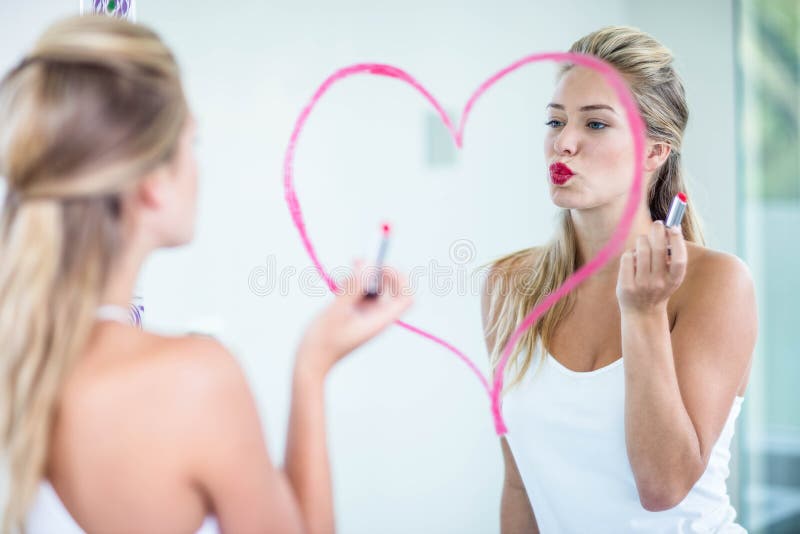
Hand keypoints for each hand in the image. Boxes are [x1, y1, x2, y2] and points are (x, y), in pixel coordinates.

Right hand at [296, 260, 412, 377]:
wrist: (309, 361)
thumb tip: (367, 265)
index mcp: (379, 320)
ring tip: (353, 263)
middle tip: (363, 261)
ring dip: (366, 273)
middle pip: (393, 288)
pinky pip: (361, 291)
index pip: (406, 297)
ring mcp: (365, 313)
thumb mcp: (336, 312)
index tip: (380, 269)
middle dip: (381, 271)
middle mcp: (376, 316)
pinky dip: (354, 281)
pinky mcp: (353, 311)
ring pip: (375, 286)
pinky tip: (341, 279)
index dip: (399, 279)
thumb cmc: (322, 342)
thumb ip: (352, 288)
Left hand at [617, 221, 686, 314]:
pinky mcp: (626, 286)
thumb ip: (672, 256)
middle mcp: (658, 283)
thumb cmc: (657, 287)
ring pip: (641, 249)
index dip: (677, 241)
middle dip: (657, 231)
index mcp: (674, 280)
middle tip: (657, 224)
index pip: (679, 259)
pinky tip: (633, 259)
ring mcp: (641, 285)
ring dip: (642, 240)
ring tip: (643, 243)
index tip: (673, 227)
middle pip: (658, 250)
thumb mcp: (670, 276)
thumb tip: (673, 228)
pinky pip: (627, 257)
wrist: (642, 312)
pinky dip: (630, 253)